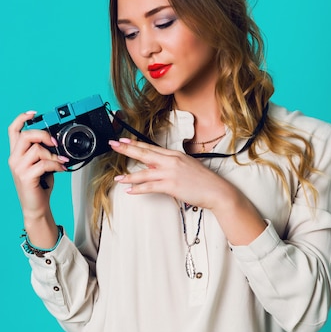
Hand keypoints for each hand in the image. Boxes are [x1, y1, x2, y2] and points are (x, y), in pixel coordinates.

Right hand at [7, 111, 69, 219]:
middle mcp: (14, 159)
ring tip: (61, 160)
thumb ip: (42, 151)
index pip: (12, 130)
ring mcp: (18, 168)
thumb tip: (55, 141)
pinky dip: (56, 164)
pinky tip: (61, 168)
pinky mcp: (25, 177)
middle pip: (26, 135)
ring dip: (53, 154)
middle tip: (55, 142)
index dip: (21, 118)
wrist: (35, 206)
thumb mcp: (40, 164)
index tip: (33, 113)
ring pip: (37, 149)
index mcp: (16, 153)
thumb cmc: (39, 185)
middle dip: (43, 135)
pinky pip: (43, 163)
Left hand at [109, 138, 233, 209]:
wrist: (216, 190)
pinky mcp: (171, 185)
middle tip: (114, 145)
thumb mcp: (186, 166)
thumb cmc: (203, 180)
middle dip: (127, 149)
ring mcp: (170, 173)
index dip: (135, 143)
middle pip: (144, 153)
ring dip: (129, 176)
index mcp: (174, 154)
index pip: (150, 147)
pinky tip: (130, 191)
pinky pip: (150, 187)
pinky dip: (138, 189)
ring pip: (144, 172)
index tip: (123, 140)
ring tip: (118, 178)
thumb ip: (170, 165)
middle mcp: (171, 161)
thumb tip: (155, 167)